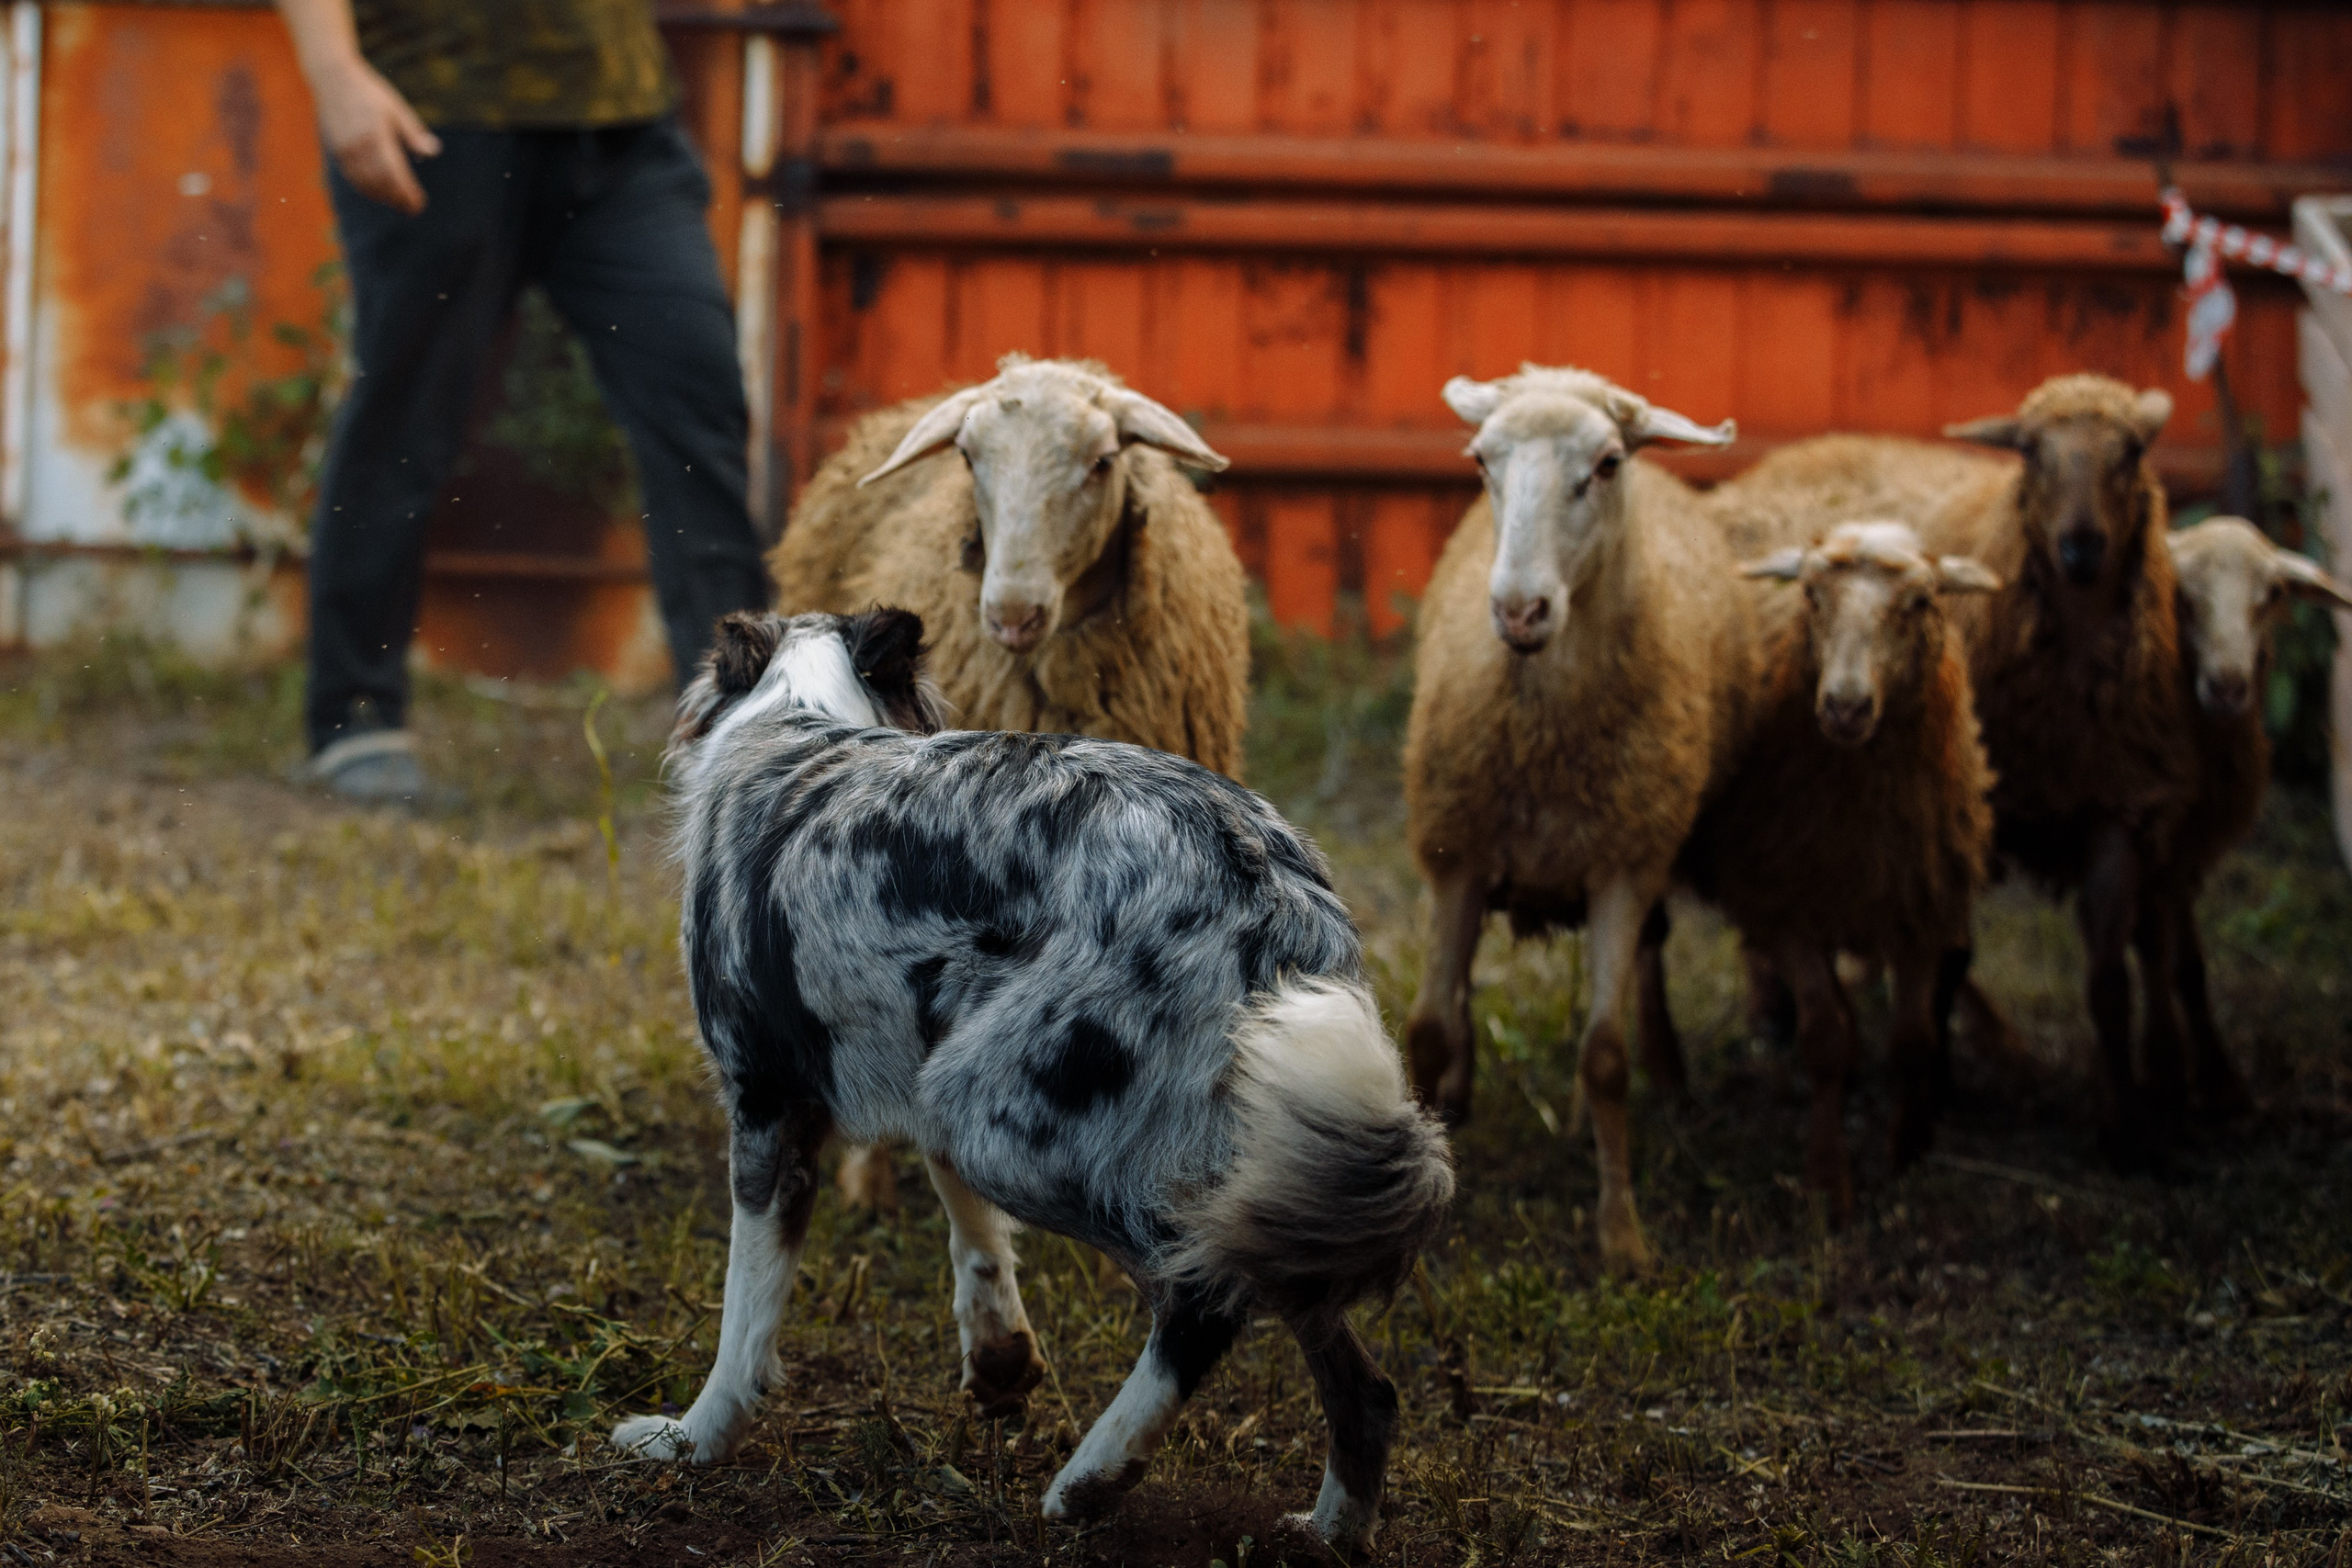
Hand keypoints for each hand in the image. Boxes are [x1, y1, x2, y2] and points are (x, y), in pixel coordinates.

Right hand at [308, 55, 439, 213]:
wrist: (333, 78)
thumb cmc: (370, 92)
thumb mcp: (396, 108)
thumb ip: (414, 133)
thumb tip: (433, 152)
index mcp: (377, 137)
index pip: (395, 174)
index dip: (407, 193)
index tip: (419, 204)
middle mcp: (358, 147)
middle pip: (380, 183)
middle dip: (397, 199)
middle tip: (412, 209)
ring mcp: (345, 150)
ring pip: (365, 183)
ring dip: (382, 197)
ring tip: (398, 203)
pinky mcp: (336, 150)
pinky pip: (352, 177)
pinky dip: (366, 188)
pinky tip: (378, 192)